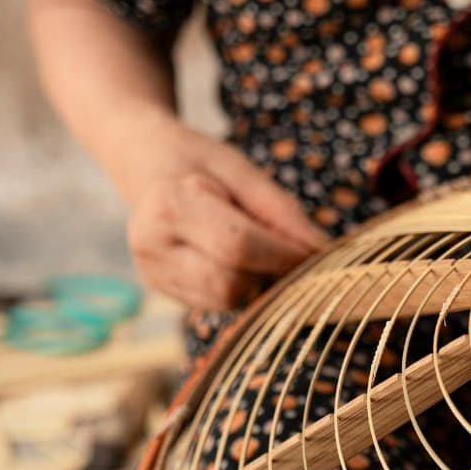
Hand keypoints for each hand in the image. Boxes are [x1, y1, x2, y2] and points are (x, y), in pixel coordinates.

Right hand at [122, 119, 328, 309]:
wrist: (149, 165)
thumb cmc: (204, 166)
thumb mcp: (245, 173)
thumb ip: (281, 213)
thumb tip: (320, 252)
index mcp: (167, 206)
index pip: (237, 246)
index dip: (284, 254)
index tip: (317, 252)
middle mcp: (150, 246)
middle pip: (230, 282)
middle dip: (269, 272)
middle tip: (291, 252)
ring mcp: (152, 273)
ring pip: (225, 300)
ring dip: (256, 283)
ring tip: (260, 251)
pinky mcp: (163, 290)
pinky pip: (217, 304)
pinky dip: (241, 288)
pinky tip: (239, 262)